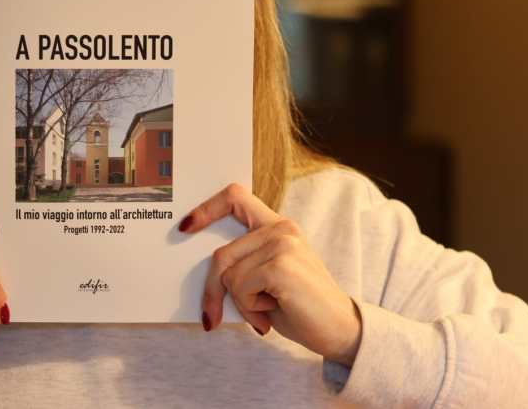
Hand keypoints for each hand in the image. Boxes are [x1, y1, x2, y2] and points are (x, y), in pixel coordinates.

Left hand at [179, 183, 361, 366]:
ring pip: (229, 274)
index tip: (186, 226)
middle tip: (213, 315)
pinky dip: (249, 308)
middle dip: (212, 290)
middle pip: (221, 253)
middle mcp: (280, 229)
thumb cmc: (298, 308)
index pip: (235, 197)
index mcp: (277, 226)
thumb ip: (242, 263)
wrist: (340, 331)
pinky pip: (240, 288)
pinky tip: (271, 312)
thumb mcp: (265, 278)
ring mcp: (282, 243)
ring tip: (266, 310)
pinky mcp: (280, 264)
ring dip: (240, 303)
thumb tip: (204, 270)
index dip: (206, 208)